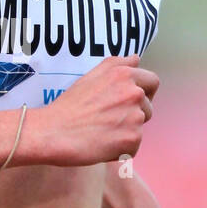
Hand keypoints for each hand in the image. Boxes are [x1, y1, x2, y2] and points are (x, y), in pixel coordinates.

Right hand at [25, 54, 159, 166]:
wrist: (53, 132)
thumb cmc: (68, 106)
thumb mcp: (90, 76)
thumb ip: (117, 64)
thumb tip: (136, 58)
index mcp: (124, 75)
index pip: (153, 82)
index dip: (144, 93)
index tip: (129, 102)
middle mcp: (134, 93)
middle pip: (148, 108)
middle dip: (133, 115)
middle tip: (108, 120)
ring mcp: (135, 116)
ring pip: (139, 128)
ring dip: (124, 133)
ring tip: (101, 132)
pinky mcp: (132, 139)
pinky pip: (133, 147)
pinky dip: (120, 149)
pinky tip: (101, 145)